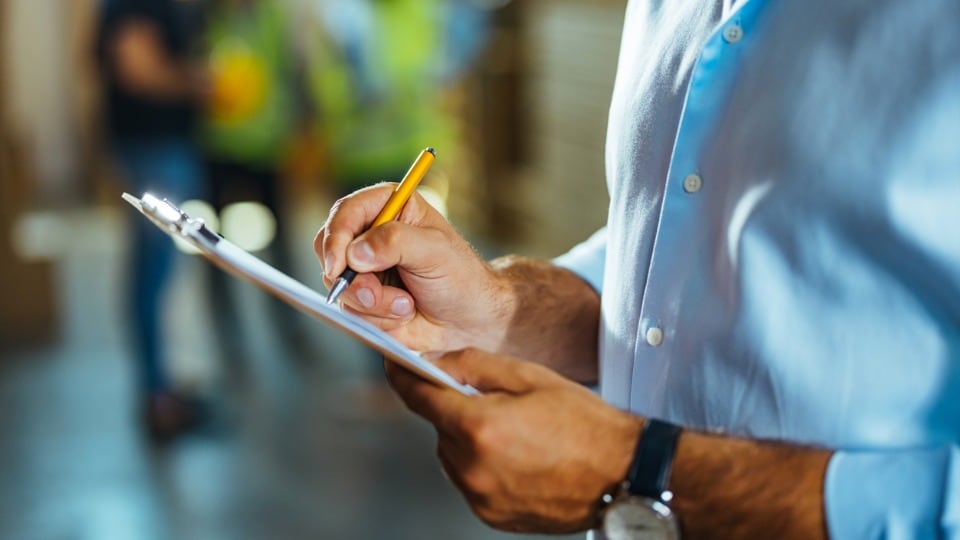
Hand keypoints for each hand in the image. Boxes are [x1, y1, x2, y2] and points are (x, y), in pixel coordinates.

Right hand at [316, 185, 514, 352]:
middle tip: (374, 293)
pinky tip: (404, 314)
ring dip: (372, 303)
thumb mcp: (435, 250)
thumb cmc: (460, 277)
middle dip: (351, 278)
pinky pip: (350, 310)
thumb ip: (396, 242)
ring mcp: (364, 269)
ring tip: (407, 305)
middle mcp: (370, 235)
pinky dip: (377, 318)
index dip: (336, 237)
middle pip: (328, 249)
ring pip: (339, 285)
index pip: (346, 213)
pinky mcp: (363, 298)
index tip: (338, 265)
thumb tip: (356, 252)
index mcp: (389, 207)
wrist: (469, 320)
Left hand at [385, 349, 642, 533]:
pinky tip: (517, 455)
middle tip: (493, 399)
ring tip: (514, 430)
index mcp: (479, 427)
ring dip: (468, 438)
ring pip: (452, 455)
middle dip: (454, 408)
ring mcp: (480, 497)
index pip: (420, 397)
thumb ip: (476, 365)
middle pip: (439, 426)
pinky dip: (481, 464)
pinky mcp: (491, 515)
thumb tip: (438, 362)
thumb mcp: (530, 376)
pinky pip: (470, 480)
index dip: (404, 378)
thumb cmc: (585, 423)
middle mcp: (472, 468)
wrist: (623, 474)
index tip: (394, 367)